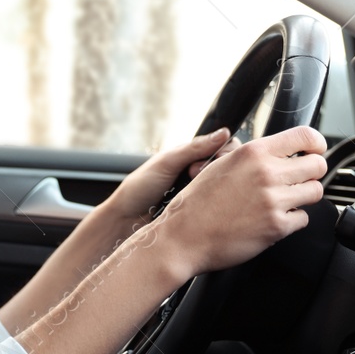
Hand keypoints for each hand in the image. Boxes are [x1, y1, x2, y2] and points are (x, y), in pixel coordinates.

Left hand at [102, 127, 241, 229]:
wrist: (126, 220)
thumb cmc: (140, 188)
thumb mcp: (167, 162)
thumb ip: (195, 148)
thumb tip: (224, 132)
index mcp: (191, 155)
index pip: (223, 145)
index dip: (223, 151)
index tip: (209, 160)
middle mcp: (199, 171)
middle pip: (228, 164)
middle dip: (217, 168)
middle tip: (194, 175)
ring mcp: (201, 191)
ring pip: (225, 185)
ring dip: (214, 186)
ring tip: (192, 191)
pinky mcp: (201, 210)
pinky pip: (218, 204)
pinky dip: (213, 203)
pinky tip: (202, 205)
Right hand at [151, 125, 327, 278]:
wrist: (183, 237)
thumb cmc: (196, 204)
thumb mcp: (220, 165)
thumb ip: (252, 157)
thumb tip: (279, 153)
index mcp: (253, 153)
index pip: (305, 137)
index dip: (316, 145)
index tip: (315, 151)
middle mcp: (266, 173)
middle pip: (317, 165)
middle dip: (312, 173)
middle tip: (300, 180)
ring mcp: (274, 200)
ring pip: (315, 192)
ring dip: (303, 197)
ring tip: (285, 201)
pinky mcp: (277, 226)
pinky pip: (303, 218)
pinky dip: (292, 220)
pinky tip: (274, 219)